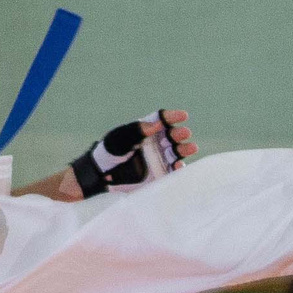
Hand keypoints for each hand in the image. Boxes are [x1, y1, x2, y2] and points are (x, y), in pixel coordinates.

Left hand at [69, 110, 194, 196]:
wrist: (100, 176)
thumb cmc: (108, 153)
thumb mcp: (119, 139)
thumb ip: (136, 131)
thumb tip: (156, 124)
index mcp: (145, 131)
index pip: (161, 120)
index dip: (172, 117)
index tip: (183, 116)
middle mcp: (154, 143)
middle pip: (171, 136)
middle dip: (179, 134)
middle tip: (184, 133)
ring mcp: (158, 159)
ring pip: (176, 152)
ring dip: (184, 149)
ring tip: (191, 147)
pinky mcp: (159, 175)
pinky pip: (172, 171)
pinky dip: (178, 169)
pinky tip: (180, 166)